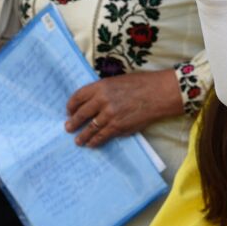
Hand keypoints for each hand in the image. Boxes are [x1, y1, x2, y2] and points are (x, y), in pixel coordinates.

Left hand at [64, 70, 182, 147]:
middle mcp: (102, 100)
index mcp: (101, 86)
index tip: (69, 111)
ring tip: (77, 140)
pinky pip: (102, 136)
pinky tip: (91, 143)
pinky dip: (94, 141)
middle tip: (68, 128)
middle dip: (73, 122)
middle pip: (81, 114)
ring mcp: (109, 115)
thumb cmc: (141, 84)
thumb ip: (104, 90)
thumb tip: (93, 101)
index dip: (71, 105)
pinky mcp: (118, 127)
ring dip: (82, 135)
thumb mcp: (118, 81)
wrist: (158, 94)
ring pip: (90, 128)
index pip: (78, 96)